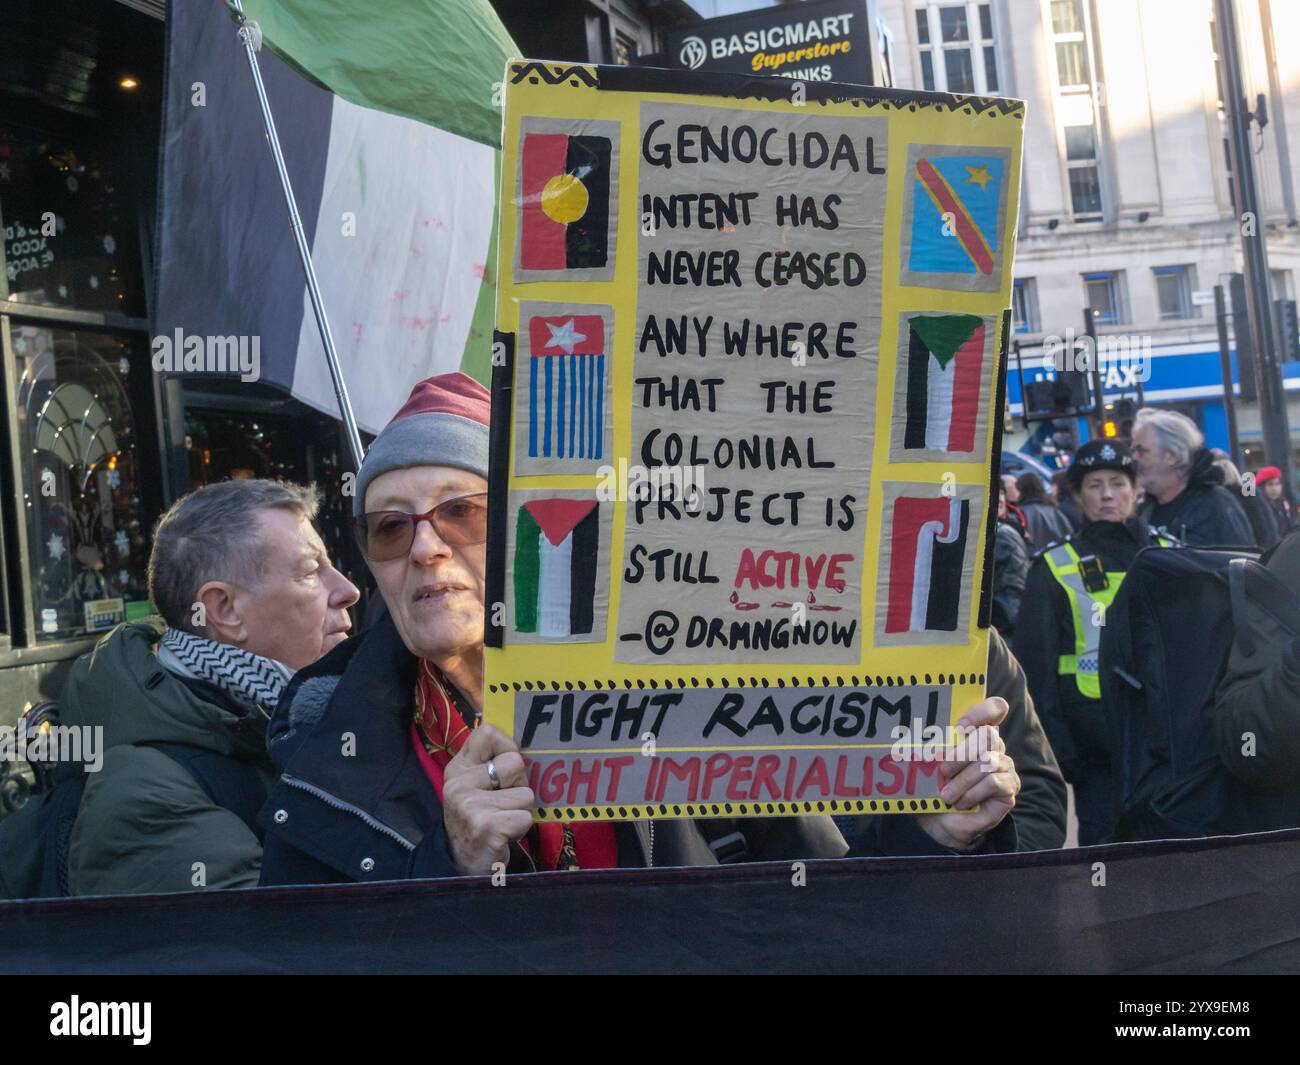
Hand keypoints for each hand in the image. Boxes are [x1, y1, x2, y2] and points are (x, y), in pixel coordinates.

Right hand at [442, 724, 533, 875]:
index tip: (504, 769)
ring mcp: (470, 805)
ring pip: (525, 793)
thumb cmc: (479, 819)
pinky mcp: (486, 827)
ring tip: (502, 821)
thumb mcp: (474, 786)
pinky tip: (503, 835)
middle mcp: (458, 784)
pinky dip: (520, 828)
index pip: (487, 732)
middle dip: (519, 785)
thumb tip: (520, 740)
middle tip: (503, 804)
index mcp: (457, 769)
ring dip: (520, 810)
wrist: (464, 866)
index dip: (507, 747)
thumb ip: (489, 761)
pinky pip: (525, 817)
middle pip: (515, 763)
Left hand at [915, 696, 1019, 851]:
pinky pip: (993, 782)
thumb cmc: (933, 785)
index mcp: (976, 733)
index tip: (960, 725)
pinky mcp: (1009, 787)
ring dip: (962, 781)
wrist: (939, 821)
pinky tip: (961, 802)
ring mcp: (1005, 766)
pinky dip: (972, 793)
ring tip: (946, 795)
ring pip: (987, 761)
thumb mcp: (930, 762)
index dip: (982, 711)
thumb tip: (919, 729)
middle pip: (988, 735)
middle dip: (961, 753)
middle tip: (942, 770)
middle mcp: (995, 746)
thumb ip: (934, 744)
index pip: (995, 708)